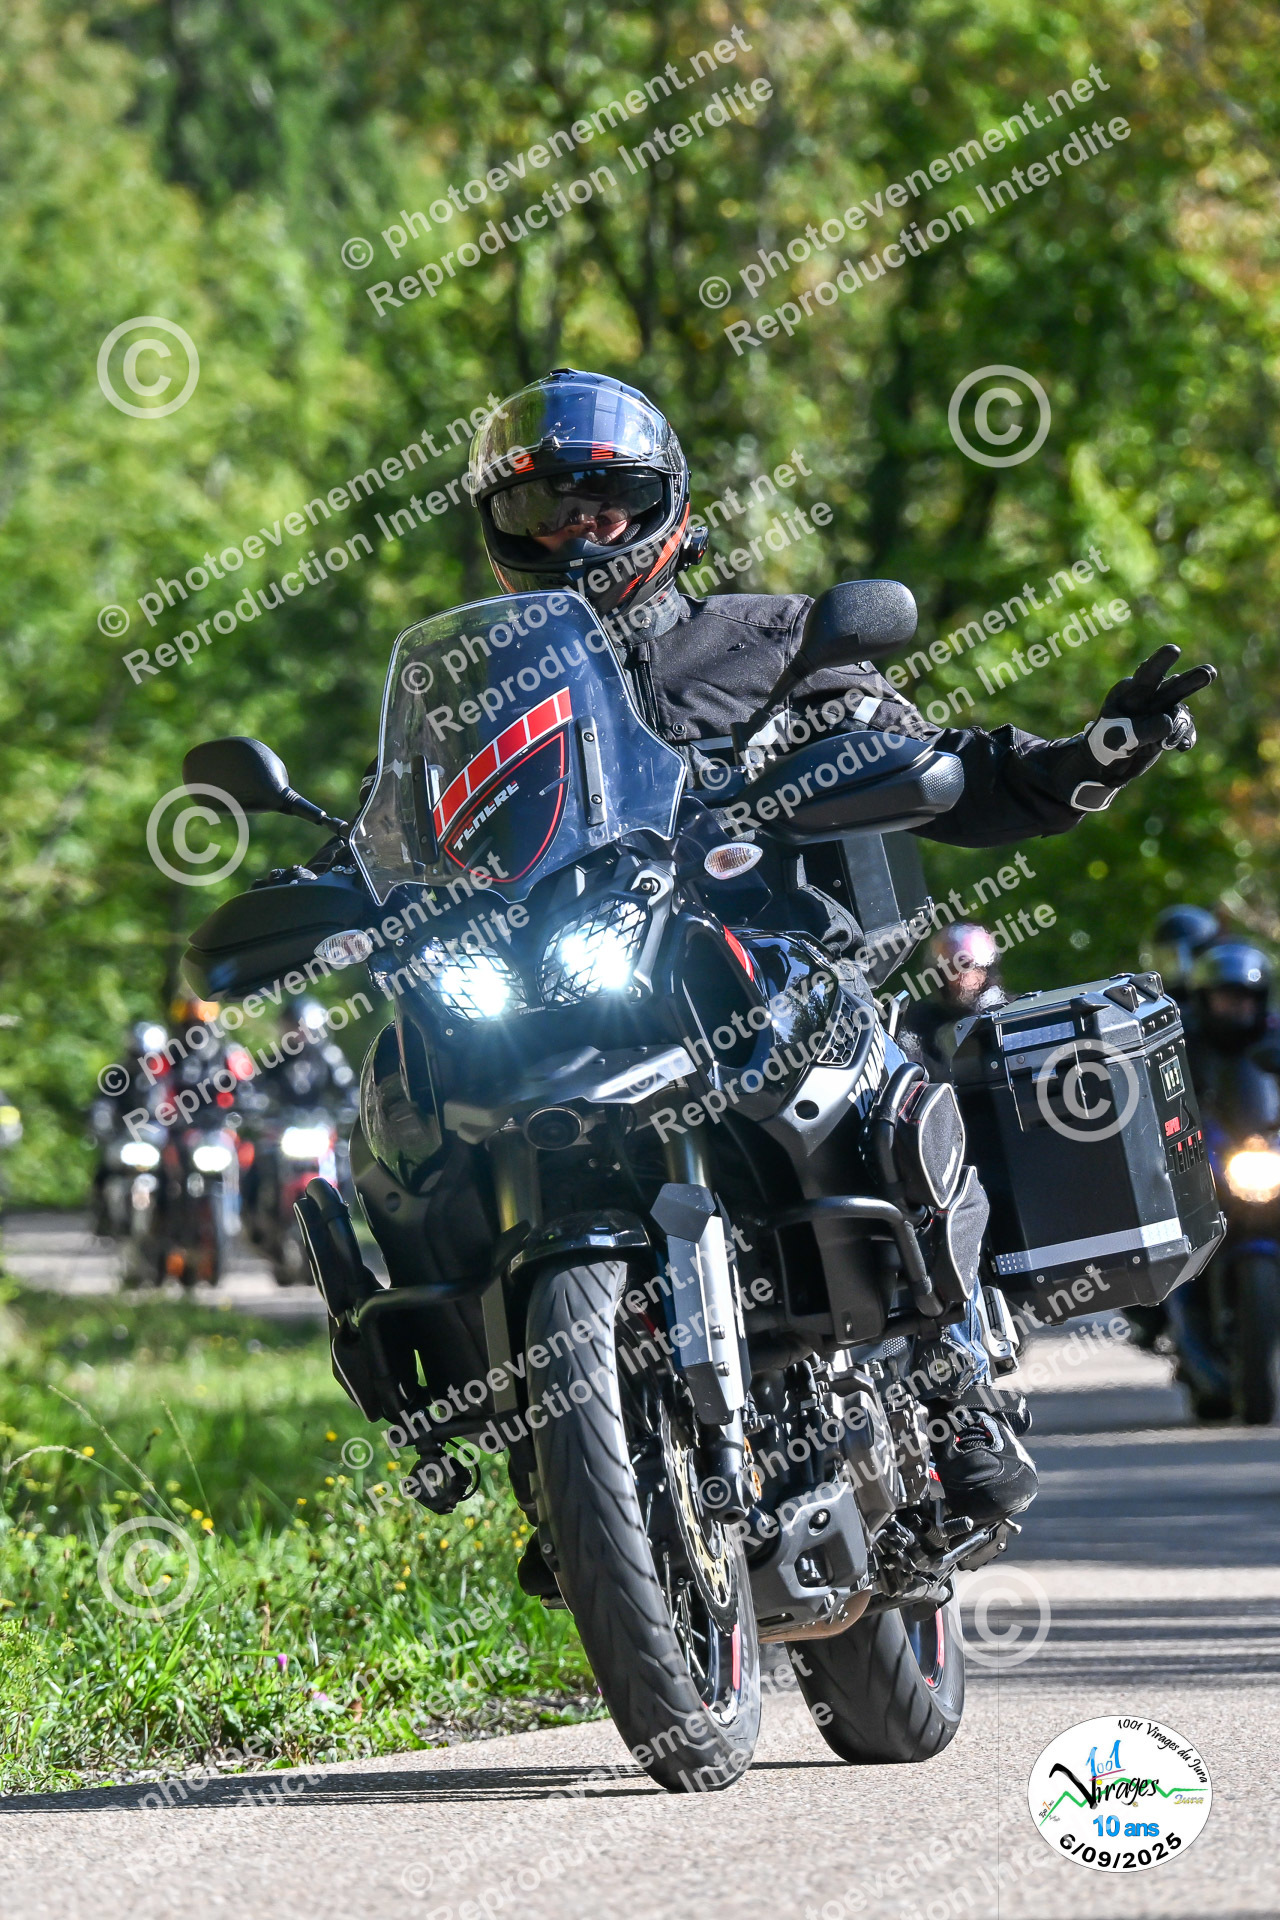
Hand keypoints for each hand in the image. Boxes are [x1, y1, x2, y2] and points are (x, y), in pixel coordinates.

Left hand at [1070, 645, 1215, 810]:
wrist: (1106, 765)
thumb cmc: (1104, 745)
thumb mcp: (1115, 738)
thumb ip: (1142, 729)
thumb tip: (1169, 722)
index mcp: (1129, 692)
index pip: (1146, 675)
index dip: (1160, 661)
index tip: (1173, 650)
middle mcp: (1148, 698)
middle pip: (1173, 686)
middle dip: (1192, 680)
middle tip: (1209, 673)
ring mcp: (1160, 712)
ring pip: (1180, 712)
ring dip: (1180, 727)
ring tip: (1166, 744)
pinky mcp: (1169, 728)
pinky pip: (1186, 729)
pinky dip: (1186, 737)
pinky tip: (1183, 747)